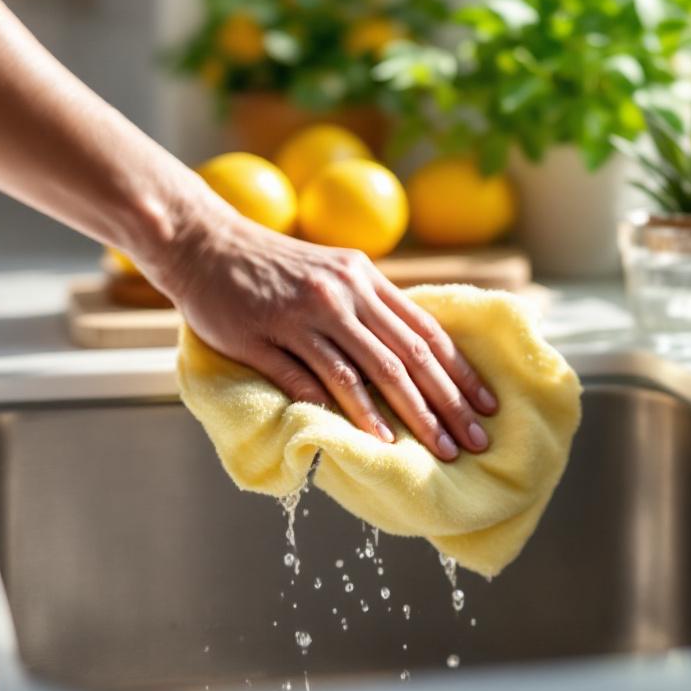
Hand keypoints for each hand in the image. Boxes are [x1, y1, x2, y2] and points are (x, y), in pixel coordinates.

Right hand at [142, 208, 497, 461]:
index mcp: (362, 278)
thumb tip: (413, 348)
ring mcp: (303, 316)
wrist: (203, 241)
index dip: (460, 373)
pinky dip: (347, 411)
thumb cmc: (270, 263)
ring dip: (407, 415)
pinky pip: (313, 379)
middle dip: (447, 404)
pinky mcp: (265, 336)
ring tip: (434, 449)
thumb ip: (369, 304)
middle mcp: (340, 295)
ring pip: (368, 372)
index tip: (487, 407)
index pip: (425, 332)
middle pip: (406, 357)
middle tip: (474, 442)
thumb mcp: (331, 270)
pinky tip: (372, 439)